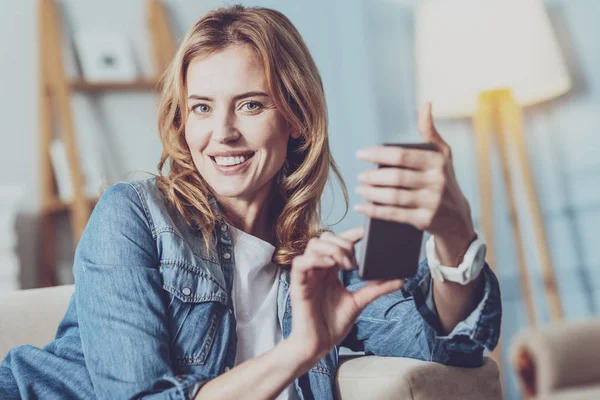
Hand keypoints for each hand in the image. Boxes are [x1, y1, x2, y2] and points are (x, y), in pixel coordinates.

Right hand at [287, 227, 402, 364]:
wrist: (318, 345)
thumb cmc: (333, 324)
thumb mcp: (359, 302)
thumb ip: (376, 288)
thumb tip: (400, 280)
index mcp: (330, 270)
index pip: (337, 242)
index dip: (350, 234)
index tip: (366, 233)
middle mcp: (318, 269)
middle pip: (325, 238)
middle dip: (343, 242)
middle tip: (355, 261)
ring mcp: (307, 275)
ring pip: (314, 245)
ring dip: (332, 249)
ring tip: (346, 265)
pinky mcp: (298, 285)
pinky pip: (300, 262)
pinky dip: (315, 259)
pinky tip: (330, 265)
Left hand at [354, 102, 475, 265]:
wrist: (458, 217)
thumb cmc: (444, 178)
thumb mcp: (442, 154)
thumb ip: (429, 130)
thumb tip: (426, 103)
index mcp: (437, 161)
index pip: (402, 155)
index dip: (378, 154)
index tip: (360, 154)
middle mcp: (436, 181)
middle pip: (396, 177)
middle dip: (374, 177)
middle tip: (359, 176)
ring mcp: (432, 202)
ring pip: (394, 197)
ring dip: (372, 194)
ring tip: (359, 189)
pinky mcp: (426, 220)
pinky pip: (395, 215)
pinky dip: (375, 211)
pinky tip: (361, 207)